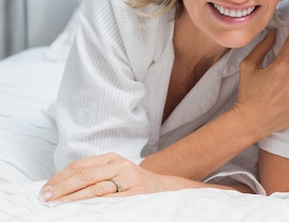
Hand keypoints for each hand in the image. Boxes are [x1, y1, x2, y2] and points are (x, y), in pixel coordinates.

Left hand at [39, 152, 212, 203]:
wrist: (163, 188)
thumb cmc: (133, 183)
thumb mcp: (114, 173)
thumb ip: (94, 175)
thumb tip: (60, 187)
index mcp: (112, 158)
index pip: (80, 165)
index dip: (60, 177)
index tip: (45, 189)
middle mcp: (119, 165)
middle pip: (85, 174)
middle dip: (62, 187)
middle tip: (46, 198)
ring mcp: (128, 179)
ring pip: (95, 187)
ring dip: (73, 198)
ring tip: (58, 205)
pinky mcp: (134, 194)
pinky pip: (109, 200)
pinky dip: (92, 204)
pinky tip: (80, 209)